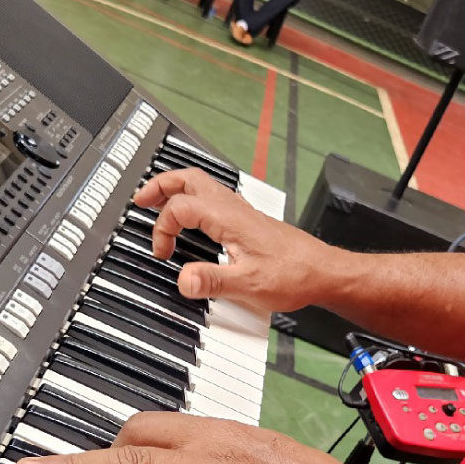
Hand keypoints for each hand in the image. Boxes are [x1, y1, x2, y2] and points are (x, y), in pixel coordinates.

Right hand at [133, 167, 336, 312]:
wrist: (324, 272)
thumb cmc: (294, 275)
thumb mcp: (248, 284)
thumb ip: (211, 281)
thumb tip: (182, 279)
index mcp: (228, 218)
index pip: (180, 207)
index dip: (163, 229)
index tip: (164, 253)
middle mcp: (233, 208)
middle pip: (189, 178)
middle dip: (160, 185)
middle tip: (140, 200)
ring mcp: (241, 212)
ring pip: (201, 185)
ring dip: (175, 190)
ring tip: (157, 204)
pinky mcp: (247, 221)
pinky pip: (213, 199)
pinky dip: (193, 201)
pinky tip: (192, 220)